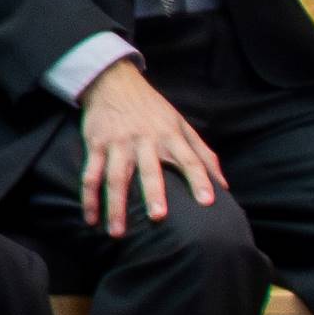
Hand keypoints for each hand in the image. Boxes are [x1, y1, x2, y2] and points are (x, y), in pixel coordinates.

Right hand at [78, 61, 228, 235]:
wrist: (113, 82)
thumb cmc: (153, 109)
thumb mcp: (182, 124)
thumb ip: (203, 154)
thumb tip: (224, 185)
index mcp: (169, 136)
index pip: (190, 160)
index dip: (200, 180)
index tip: (208, 202)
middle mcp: (144, 141)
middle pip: (149, 170)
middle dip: (153, 193)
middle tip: (157, 217)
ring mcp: (118, 144)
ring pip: (115, 177)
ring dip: (115, 205)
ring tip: (117, 232)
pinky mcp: (96, 145)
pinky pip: (90, 175)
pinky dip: (89, 198)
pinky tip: (91, 219)